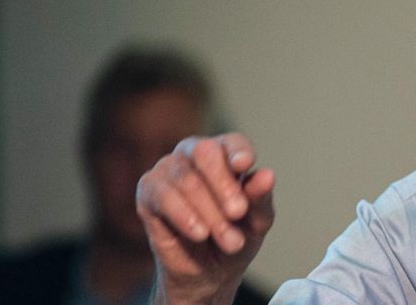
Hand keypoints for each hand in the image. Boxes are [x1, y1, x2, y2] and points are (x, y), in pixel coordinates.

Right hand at [136, 133, 275, 303]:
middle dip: (223, 185)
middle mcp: (194, 154)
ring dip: (210, 212)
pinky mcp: (148, 191)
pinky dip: (184, 215)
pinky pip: (162, 195)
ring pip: (186, 179)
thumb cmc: (236, 237)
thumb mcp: (256, 222)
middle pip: (205, 152)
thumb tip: (267, 175)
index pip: (232, 142)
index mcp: (225, 154)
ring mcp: (168, 169)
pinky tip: (200, 233)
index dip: (238, 151)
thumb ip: (260, 198)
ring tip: (230, 241)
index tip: (244, 165)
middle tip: (238, 213)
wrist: (209, 273)